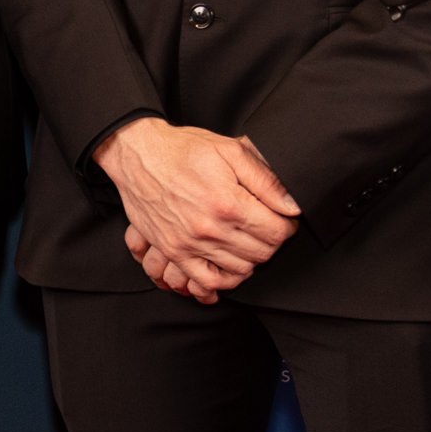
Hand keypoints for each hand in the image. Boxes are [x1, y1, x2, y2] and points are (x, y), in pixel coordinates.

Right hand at [96, 118, 297, 301]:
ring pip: (239, 270)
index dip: (288, 226)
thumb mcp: (231, 151)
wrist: (138, 155)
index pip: (277, 232)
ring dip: (251, 258)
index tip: (285, 218)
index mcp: (228, 203)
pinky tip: (229, 266)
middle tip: (268, 227)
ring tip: (249, 241)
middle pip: (262, 253)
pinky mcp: (174, 251)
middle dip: (272, 241)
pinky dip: (224, 280)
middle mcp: (210, 229)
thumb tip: (292, 205)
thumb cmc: (183, 150)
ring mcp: (190, 244)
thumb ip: (266, 179)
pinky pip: (205, 281)